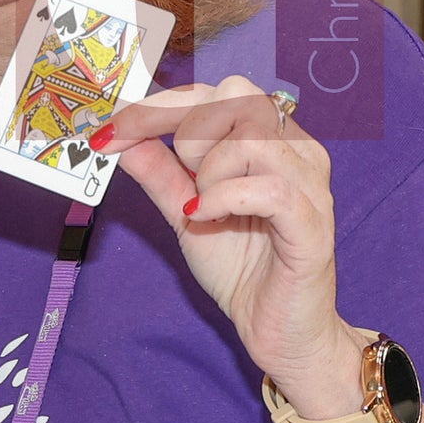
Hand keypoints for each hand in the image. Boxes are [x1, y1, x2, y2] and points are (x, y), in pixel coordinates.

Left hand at [94, 78, 363, 417]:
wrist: (277, 330)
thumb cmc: (242, 267)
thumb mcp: (184, 212)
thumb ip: (157, 172)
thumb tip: (119, 135)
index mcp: (270, 140)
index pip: (216, 92)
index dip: (158, 105)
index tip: (111, 129)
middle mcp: (297, 150)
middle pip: (237, 97)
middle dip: (190, 133)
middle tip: (186, 182)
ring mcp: (310, 183)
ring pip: (251, 137)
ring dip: (210, 171)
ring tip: (205, 208)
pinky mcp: (312, 222)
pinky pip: (267, 188)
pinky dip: (223, 197)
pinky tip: (205, 217)